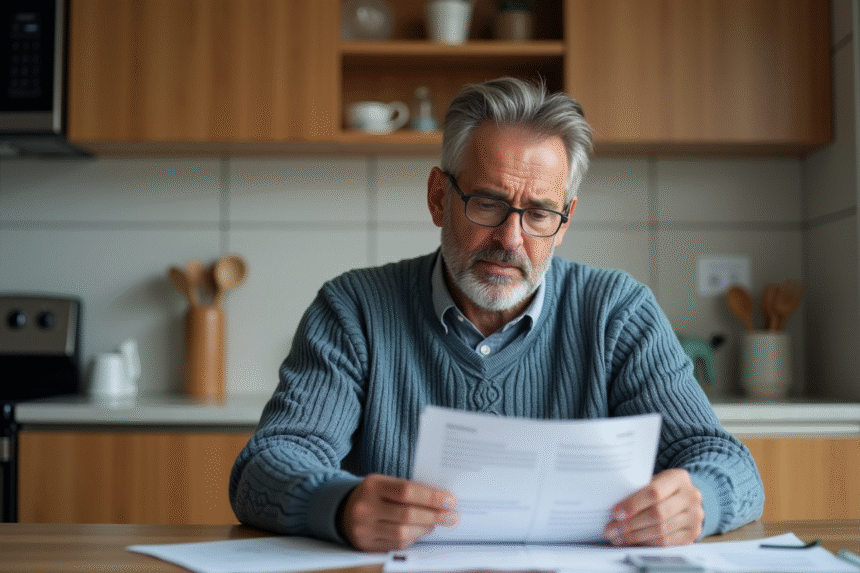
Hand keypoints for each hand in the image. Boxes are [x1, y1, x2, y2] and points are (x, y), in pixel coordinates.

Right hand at [338, 474, 458, 551]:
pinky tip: (420, 531)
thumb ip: (408, 489)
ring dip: (425, 529)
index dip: (431, 497)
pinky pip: (396, 545)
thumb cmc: (374, 495)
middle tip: (451, 516)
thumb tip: (441, 500)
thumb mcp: (385, 483)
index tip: (449, 500)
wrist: (343, 510)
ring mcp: (364, 528)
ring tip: (436, 523)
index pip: (407, 491)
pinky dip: (412, 538)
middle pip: (407, 515)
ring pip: (403, 533)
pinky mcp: (366, 545)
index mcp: (372, 485)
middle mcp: (365, 507)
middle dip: (434, 516)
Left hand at [604, 468, 703, 545]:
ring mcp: (695, 516)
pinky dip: (647, 543)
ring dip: (635, 536)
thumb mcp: (655, 481)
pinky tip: (633, 542)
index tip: (616, 513)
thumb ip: (640, 489)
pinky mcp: (693, 533)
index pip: (654, 492)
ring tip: (618, 538)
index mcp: (679, 478)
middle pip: (658, 514)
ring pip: (661, 531)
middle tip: (612, 530)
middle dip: (631, 524)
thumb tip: (613, 505)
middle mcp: (691, 496)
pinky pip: (667, 543)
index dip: (634, 504)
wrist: (686, 498)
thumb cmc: (663, 488)